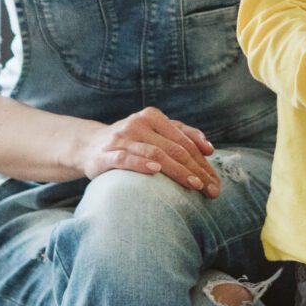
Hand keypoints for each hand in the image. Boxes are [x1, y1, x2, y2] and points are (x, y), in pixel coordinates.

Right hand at [74, 106, 219, 196]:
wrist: (89, 146)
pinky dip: (141, 164)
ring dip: (176, 170)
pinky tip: (155, 171)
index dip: (202, 161)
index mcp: (153, 117)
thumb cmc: (130, 142)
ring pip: (154, 153)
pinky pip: (125, 159)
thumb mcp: (155, 133)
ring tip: (194, 184)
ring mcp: (121, 138)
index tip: (216, 182)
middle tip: (210, 189)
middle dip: (195, 170)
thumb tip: (209, 149)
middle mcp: (138, 124)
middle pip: (173, 148)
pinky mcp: (105, 154)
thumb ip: (182, 135)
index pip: (184, 141)